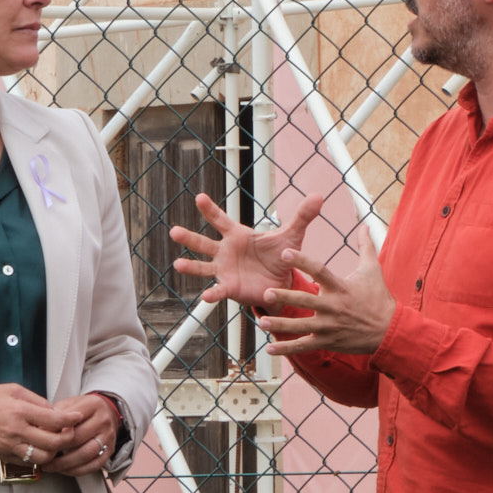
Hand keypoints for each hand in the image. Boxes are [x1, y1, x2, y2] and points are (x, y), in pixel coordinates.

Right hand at [0, 381, 103, 473]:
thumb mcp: (14, 390)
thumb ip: (38, 401)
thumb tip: (56, 412)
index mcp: (20, 411)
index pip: (55, 420)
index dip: (71, 419)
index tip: (78, 417)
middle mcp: (16, 431)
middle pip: (54, 442)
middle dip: (68, 438)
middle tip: (70, 431)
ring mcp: (10, 446)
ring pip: (44, 457)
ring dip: (54, 451)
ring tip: (55, 442)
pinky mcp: (5, 456)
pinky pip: (29, 462)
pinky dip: (40, 457)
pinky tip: (41, 448)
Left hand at [40, 392, 128, 477]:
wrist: (107, 412)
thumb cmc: (82, 411)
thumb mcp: (70, 404)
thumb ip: (56, 413)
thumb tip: (40, 429)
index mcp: (92, 405)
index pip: (70, 420)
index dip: (53, 431)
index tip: (40, 438)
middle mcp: (103, 420)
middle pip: (77, 438)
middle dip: (57, 450)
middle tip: (42, 455)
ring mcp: (108, 436)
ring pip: (86, 454)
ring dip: (65, 464)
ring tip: (50, 466)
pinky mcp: (110, 450)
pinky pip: (94, 465)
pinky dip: (78, 471)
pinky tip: (65, 470)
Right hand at [171, 188, 326, 315]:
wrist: (282, 283)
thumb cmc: (280, 256)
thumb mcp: (292, 236)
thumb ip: (302, 217)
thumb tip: (319, 196)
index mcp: (238, 235)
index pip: (221, 220)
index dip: (210, 209)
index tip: (199, 197)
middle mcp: (226, 251)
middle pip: (204, 243)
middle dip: (189, 237)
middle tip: (174, 231)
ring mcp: (225, 270)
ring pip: (203, 267)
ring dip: (191, 266)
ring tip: (178, 264)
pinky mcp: (230, 287)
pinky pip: (219, 290)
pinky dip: (212, 293)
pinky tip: (205, 296)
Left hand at [261, 236, 396, 357]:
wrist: (389, 331)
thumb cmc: (379, 298)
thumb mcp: (373, 270)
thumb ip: (365, 246)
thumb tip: (364, 224)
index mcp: (340, 287)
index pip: (319, 271)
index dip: (302, 261)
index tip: (284, 253)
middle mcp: (332, 307)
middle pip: (305, 301)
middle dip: (286, 297)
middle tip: (267, 292)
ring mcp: (329, 327)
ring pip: (301, 326)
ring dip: (280, 324)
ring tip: (262, 321)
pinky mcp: (327, 342)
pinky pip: (304, 346)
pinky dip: (286, 349)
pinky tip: (269, 349)